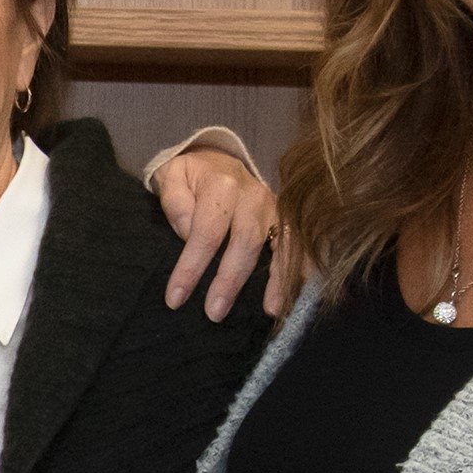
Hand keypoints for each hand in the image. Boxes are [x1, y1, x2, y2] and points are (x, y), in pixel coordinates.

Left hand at [148, 139, 289, 319]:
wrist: (215, 159)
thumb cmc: (189, 176)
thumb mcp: (171, 177)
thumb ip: (175, 202)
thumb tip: (187, 231)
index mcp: (222, 185)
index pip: (206, 232)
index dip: (191, 267)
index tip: (175, 298)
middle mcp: (254, 195)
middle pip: (245, 242)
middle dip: (230, 280)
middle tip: (214, 313)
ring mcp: (274, 207)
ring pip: (280, 244)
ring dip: (277, 279)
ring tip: (270, 309)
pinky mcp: (285, 218)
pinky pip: (297, 244)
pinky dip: (302, 267)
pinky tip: (301, 290)